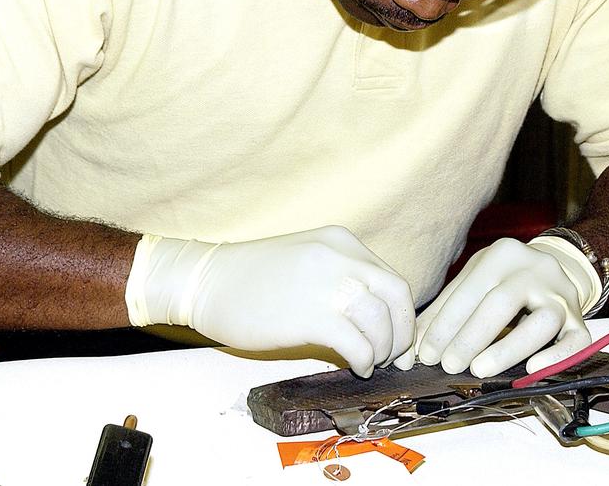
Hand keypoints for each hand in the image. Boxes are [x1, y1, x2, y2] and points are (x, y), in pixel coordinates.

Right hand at [125, 225, 414, 376]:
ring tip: (369, 362)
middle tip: (396, 358)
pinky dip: (364, 359)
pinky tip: (355, 367)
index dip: (401, 313)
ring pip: (381, 321)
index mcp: (341, 242)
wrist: (205, 281)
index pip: (390, 278)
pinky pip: (358, 343)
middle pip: (396, 296)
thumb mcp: (306, 260)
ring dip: (383, 348)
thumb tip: (371, 315)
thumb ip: (339, 275)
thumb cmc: (249, 277)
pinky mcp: (312, 317)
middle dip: (403, 332)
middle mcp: (341, 258)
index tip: (399, 337)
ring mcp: (328, 285)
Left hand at [393, 237, 595, 377]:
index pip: (469, 291)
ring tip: (480, 370)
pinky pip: (576, 339)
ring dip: (508, 348)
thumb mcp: (474, 280)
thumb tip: (410, 352)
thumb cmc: (503, 280)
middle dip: (470, 337)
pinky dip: (556, 357)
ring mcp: (561, 293)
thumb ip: (444, 312)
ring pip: (541, 321)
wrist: (556, 266)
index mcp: (502, 254)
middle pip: (502, 302)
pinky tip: (532, 370)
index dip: (445, 324)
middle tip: (448, 365)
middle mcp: (535, 269)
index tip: (426, 354)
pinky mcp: (580, 318)